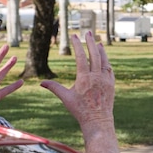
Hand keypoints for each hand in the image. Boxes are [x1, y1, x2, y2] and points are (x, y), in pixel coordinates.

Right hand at [41, 32, 124, 152]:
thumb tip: (41, 83)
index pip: (81, 57)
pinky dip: (106, 62)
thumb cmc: (80, 110)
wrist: (97, 120)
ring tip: (98, 42)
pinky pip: (109, 70)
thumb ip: (54, 88)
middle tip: (88, 32)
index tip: (75, 36)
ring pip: (104, 61)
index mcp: (85, 78)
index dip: (78, 45)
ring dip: (101, 50)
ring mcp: (106, 80)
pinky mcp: (112, 84)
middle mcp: (97, 77)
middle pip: (95, 54)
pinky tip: (104, 59)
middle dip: (91, 42)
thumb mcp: (66, 98)